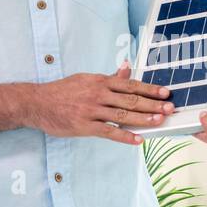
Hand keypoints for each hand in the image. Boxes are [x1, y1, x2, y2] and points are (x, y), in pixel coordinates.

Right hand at [28, 62, 173, 144]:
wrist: (37, 103)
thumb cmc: (62, 91)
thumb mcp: (86, 79)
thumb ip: (109, 77)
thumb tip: (127, 67)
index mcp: (100, 81)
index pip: (131, 84)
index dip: (150, 89)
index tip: (166, 92)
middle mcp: (98, 94)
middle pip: (131, 99)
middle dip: (153, 104)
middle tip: (170, 108)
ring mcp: (91, 110)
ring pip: (123, 114)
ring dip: (143, 119)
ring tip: (159, 121)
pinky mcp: (85, 126)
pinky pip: (109, 131)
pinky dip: (125, 136)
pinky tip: (138, 140)